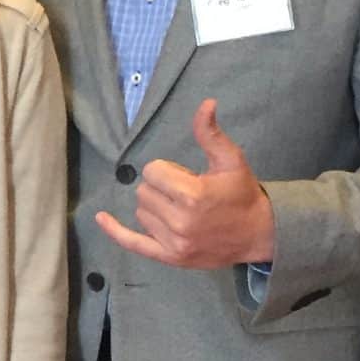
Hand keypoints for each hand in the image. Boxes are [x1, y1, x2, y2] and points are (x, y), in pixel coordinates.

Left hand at [95, 99, 275, 269]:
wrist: (258, 235)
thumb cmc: (242, 194)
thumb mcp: (231, 160)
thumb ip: (211, 134)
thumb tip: (206, 103)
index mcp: (193, 195)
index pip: (152, 171)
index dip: (166, 170)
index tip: (186, 176)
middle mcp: (180, 221)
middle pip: (144, 191)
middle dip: (161, 187)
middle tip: (187, 194)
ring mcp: (174, 243)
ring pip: (141, 212)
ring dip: (154, 206)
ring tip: (182, 210)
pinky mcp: (170, 257)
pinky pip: (133, 243)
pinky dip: (115, 231)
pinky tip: (101, 218)